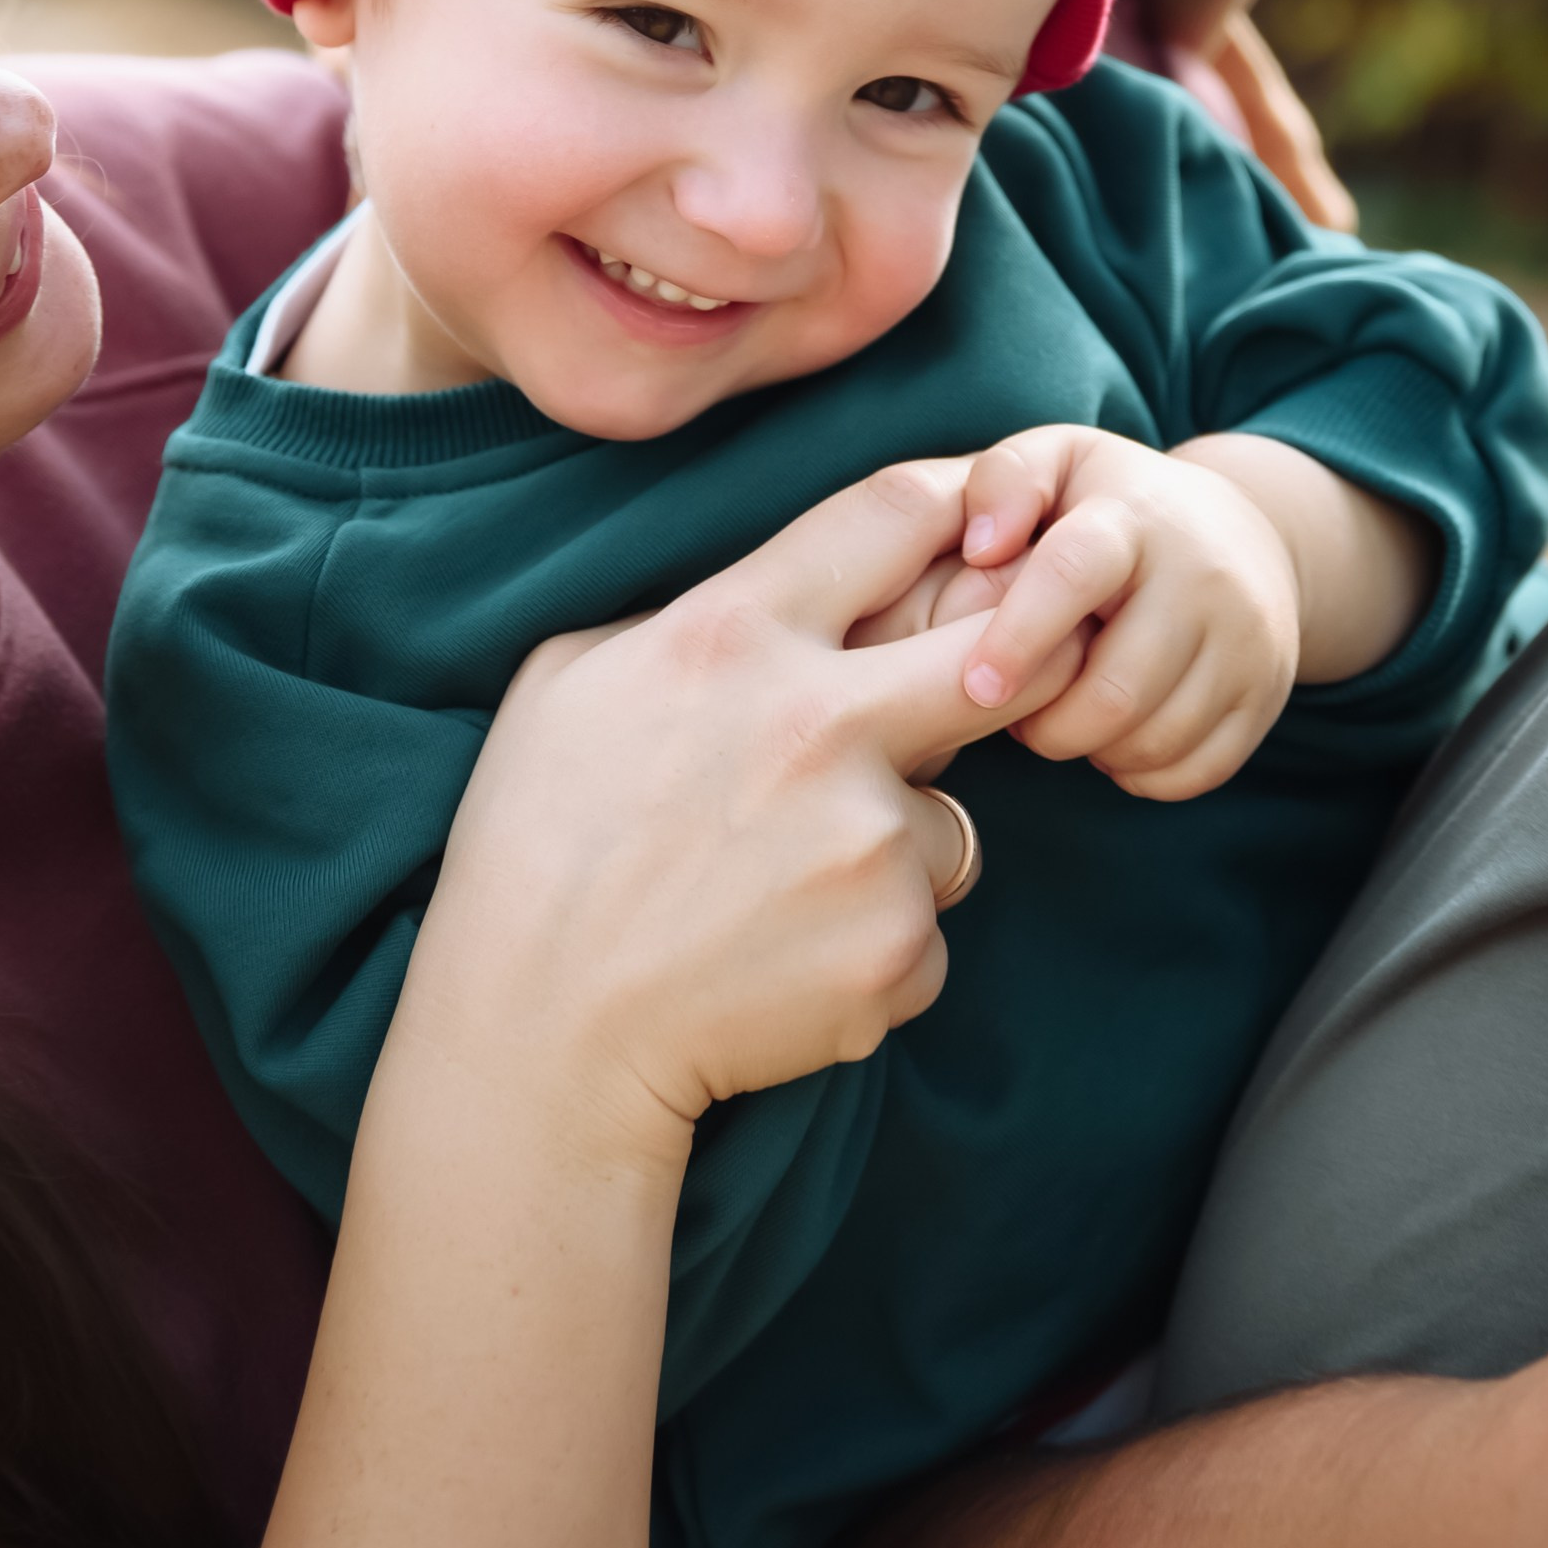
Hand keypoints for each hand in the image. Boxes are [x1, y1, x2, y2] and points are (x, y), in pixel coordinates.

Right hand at [413, 462, 1084, 1172]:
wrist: (536, 1034)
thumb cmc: (533, 845)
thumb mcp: (570, 678)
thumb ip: (690, 618)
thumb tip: (781, 592)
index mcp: (733, 634)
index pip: (893, 514)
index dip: (951, 514)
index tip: (968, 540)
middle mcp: (818, 722)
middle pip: (1001, 654)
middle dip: (1015, 667)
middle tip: (983, 700)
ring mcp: (867, 841)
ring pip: (954, 819)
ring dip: (896, 850)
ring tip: (780, 890)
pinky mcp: (895, 948)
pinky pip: (928, 929)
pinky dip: (873, 948)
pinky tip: (781, 960)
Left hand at [950, 426, 1304, 800]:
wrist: (1242, 531)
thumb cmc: (1114, 504)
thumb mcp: (1058, 460)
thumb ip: (1002, 481)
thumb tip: (981, 548)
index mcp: (1134, 515)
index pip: (1074, 573)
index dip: (1019, 637)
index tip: (977, 685)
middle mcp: (1203, 576)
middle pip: (1116, 690)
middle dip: (1048, 724)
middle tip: (1013, 709)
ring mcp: (1247, 639)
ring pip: (1154, 740)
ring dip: (1089, 750)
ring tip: (1061, 718)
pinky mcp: (1266, 694)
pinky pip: (1195, 772)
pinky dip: (1141, 773)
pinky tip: (1114, 739)